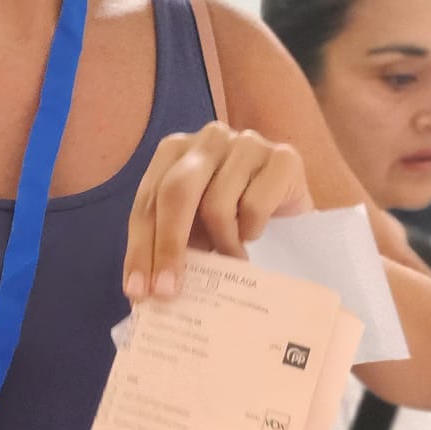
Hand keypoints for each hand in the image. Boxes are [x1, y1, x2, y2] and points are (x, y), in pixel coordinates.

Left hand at [122, 123, 311, 300]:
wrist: (292, 210)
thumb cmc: (235, 218)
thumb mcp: (195, 228)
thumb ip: (168, 244)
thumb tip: (143, 289)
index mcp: (175, 151)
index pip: (148, 201)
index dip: (140, 247)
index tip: (139, 291)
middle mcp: (208, 138)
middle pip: (176, 192)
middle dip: (167, 246)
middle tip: (169, 291)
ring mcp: (247, 143)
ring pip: (217, 205)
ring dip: (221, 244)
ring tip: (231, 258)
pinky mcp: (283, 158)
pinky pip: (254, 207)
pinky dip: (251, 231)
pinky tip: (255, 234)